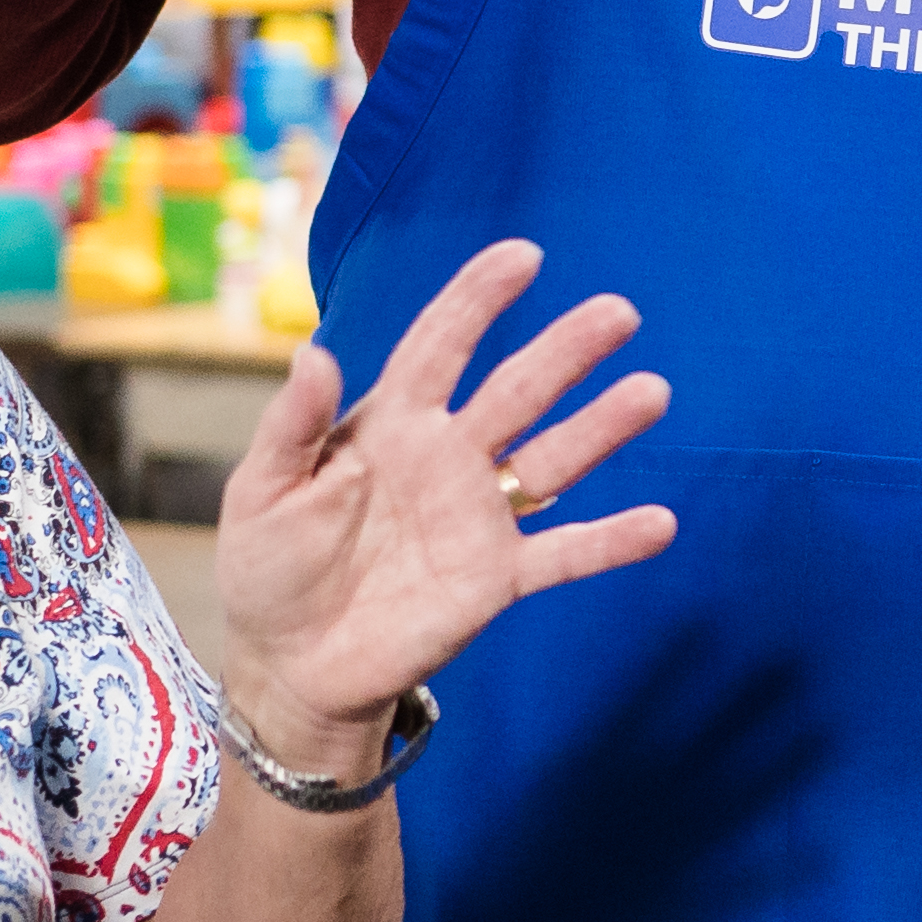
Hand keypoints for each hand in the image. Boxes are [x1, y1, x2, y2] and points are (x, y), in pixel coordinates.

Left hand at [215, 236, 675, 769]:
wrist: (291, 664)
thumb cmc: (268, 567)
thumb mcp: (261, 492)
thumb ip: (292, 425)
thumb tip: (315, 351)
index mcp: (390, 423)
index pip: (441, 345)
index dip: (478, 299)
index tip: (523, 257)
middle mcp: (448, 458)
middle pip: (518, 390)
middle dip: (566, 349)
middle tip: (618, 312)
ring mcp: (477, 516)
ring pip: (553, 459)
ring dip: (602, 428)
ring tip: (650, 392)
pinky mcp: (495, 578)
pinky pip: (563, 554)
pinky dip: (611, 541)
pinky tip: (660, 523)